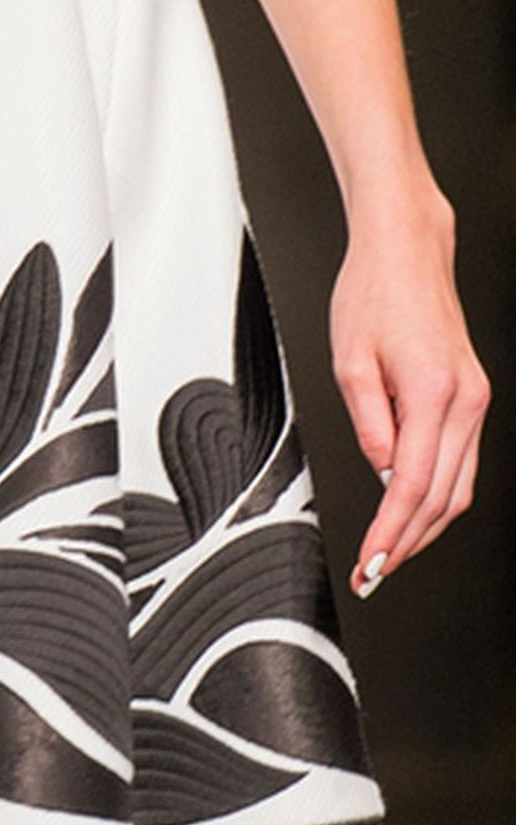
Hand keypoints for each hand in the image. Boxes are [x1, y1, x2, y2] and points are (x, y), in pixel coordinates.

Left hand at [330, 184, 489, 598]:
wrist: (406, 252)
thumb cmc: (372, 294)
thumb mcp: (349, 362)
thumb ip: (368, 425)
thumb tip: (381, 474)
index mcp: (432, 393)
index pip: (413, 486)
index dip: (391, 533)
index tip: (372, 562)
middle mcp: (465, 400)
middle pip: (443, 497)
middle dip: (409, 542)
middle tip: (375, 572)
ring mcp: (475, 399)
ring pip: (460, 485)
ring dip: (426, 525)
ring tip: (391, 552)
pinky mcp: (472, 395)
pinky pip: (461, 460)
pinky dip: (438, 493)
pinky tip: (412, 511)